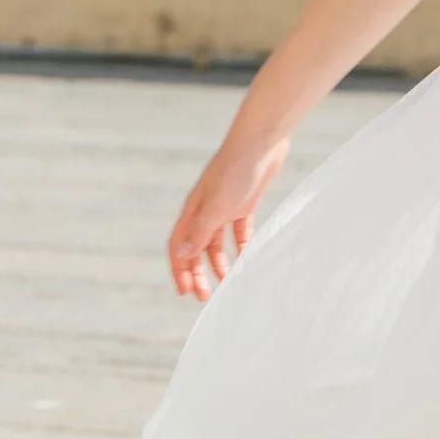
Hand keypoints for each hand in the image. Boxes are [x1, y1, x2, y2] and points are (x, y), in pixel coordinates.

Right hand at [167, 123, 289, 298]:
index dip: (179, 270)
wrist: (261, 142)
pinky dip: (240, 246)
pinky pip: (238, 231)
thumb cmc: (236, 170)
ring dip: (218, 262)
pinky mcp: (243, 202)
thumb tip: (179, 257)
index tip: (185, 292)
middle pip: (195, 247)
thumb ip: (200, 232)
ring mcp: (224, 206)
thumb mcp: (217, 206)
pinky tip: (246, 259)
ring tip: (227, 282)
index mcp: (193, 211)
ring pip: (215, 242)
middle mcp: (204, 210)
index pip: (178, 246)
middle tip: (204, 297)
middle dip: (197, 272)